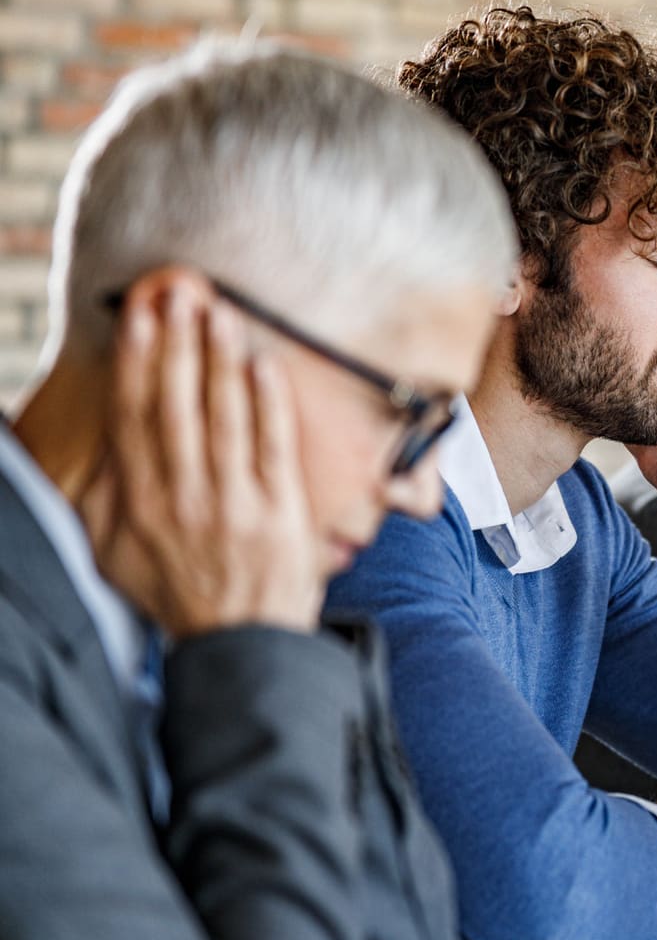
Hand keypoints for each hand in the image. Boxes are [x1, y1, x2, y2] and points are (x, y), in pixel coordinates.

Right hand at [82, 275, 322, 638]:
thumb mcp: (117, 554)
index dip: (134, 363)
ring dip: (220, 361)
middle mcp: (183, 498)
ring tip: (219, 312)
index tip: (134, 316)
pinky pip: (273, 448)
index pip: (133, 418)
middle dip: (174, 346)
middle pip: (175, 407)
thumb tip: (92, 444)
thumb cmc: (179, 595)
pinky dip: (269, 403)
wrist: (242, 645)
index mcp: (140, 503)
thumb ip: (102, 498)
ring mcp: (234, 504)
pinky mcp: (280, 513)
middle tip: (176, 294)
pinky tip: (264, 363)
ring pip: (224, 419)